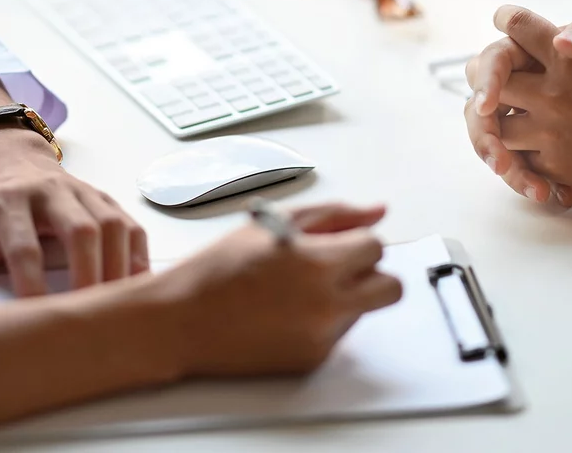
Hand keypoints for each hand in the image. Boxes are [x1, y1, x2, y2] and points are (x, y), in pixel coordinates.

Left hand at [0, 126, 147, 299]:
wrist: (10, 162)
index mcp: (8, 202)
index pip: (23, 245)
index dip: (31, 281)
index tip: (36, 315)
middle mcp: (49, 192)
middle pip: (79, 228)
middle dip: (88, 273)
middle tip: (88, 313)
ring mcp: (81, 192)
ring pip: (111, 224)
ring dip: (118, 265)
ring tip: (117, 303)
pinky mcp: (104, 197)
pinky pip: (130, 223)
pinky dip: (138, 254)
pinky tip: (135, 284)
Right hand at [164, 203, 402, 376]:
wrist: (181, 321)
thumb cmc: (219, 269)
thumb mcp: (275, 224)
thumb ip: (334, 214)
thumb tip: (378, 210)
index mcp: (319, 264)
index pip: (376, 246)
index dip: (355, 240)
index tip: (334, 244)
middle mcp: (327, 304)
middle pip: (390, 288)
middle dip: (371, 274)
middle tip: (337, 269)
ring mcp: (321, 336)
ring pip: (363, 310)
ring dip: (345, 297)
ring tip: (298, 291)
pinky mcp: (311, 360)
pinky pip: (337, 335)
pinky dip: (321, 321)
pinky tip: (284, 313)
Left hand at [478, 0, 571, 200]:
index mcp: (569, 61)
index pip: (516, 27)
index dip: (507, 18)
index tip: (507, 20)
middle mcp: (551, 97)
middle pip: (489, 77)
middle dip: (489, 68)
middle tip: (496, 68)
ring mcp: (550, 135)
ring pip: (495, 123)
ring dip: (496, 113)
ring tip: (504, 107)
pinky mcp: (558, 167)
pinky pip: (518, 158)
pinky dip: (515, 149)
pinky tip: (523, 141)